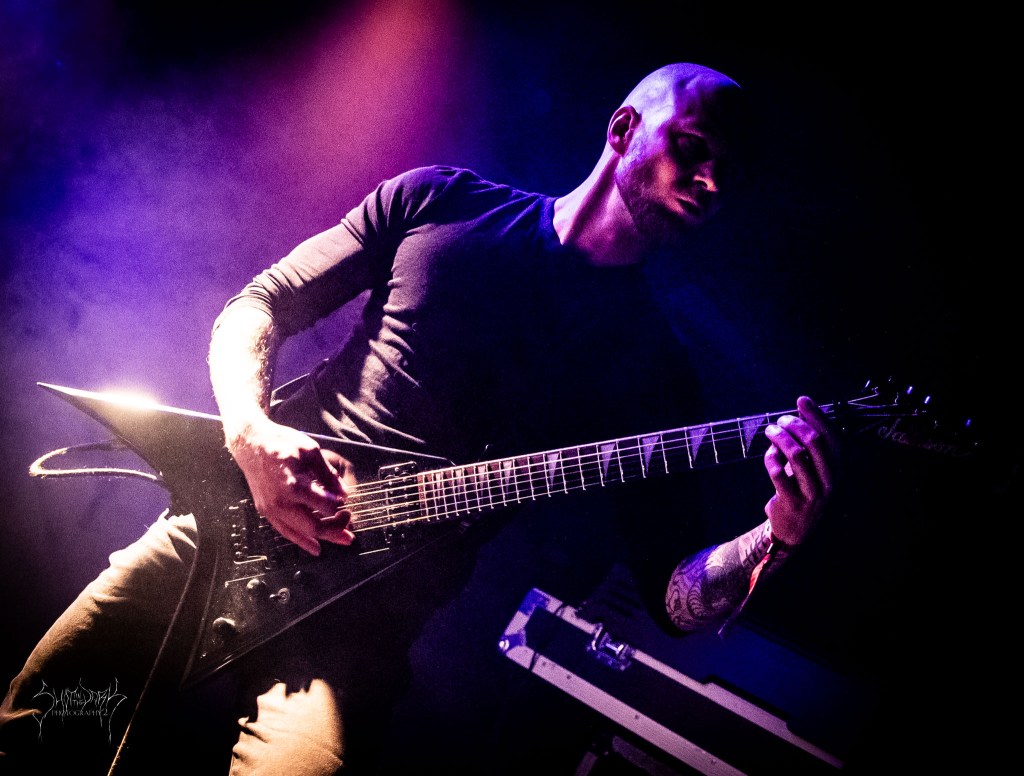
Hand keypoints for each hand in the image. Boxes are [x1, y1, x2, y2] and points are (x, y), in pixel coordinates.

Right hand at [228, 419, 355, 554]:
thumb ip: (328, 475)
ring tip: (343, 539)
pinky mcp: (266, 511)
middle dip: (336, 528)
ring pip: (301, 533)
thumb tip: (343, 494)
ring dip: (324, 538)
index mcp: (295, 485)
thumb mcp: (311, 451)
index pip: (325, 506)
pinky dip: (302, 541)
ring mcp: (272, 509)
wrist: (251, 444)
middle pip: (314, 526)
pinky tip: (315, 547)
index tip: (346, 502)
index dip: (340, 506)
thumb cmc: (281, 443)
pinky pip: (285, 532)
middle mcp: (282, 502)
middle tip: (349, 524)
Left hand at [762, 396, 838, 546]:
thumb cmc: (802, 489)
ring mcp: (812, 493)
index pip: (831, 436)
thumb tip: (802, 406)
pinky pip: (778, 472)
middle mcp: (830, 481)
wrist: (794, 530)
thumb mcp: (814, 467)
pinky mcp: (792, 501)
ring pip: (796, 455)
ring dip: (779, 438)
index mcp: (838, 469)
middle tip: (780, 420)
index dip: (817, 416)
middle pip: (814, 442)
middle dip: (794, 425)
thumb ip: (809, 442)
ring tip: (770, 430)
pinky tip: (769, 453)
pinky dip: (770, 457)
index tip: (801, 400)